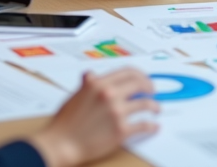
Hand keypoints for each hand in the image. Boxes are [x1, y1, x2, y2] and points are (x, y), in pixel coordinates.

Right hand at [30, 68, 159, 166]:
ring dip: (154, 106)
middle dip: (149, 87)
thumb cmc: (65, 122)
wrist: (61, 144)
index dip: (139, 74)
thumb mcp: (75, 96)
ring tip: (156, 108)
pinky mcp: (120, 131)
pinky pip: (143, 125)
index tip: (143, 79)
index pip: (126, 72)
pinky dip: (151, 126)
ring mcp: (116, 112)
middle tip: (152, 91)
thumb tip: (90, 75)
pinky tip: (154, 126)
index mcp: (98, 83)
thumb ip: (87, 85)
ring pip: (145, 104)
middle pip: (139, 84)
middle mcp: (109, 94)